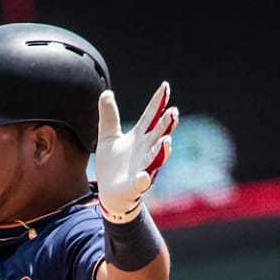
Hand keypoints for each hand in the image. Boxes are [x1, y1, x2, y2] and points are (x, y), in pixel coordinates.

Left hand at [95, 82, 178, 222]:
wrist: (108, 192)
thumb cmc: (112, 165)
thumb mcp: (108, 137)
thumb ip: (108, 116)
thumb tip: (105, 93)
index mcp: (140, 137)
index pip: (151, 116)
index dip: (158, 102)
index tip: (165, 86)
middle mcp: (146, 150)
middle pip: (159, 134)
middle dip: (167, 125)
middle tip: (173, 112)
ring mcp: (143, 168)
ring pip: (156, 158)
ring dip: (162, 150)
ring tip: (166, 140)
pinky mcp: (135, 186)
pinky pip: (142, 183)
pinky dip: (144, 179)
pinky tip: (144, 176)